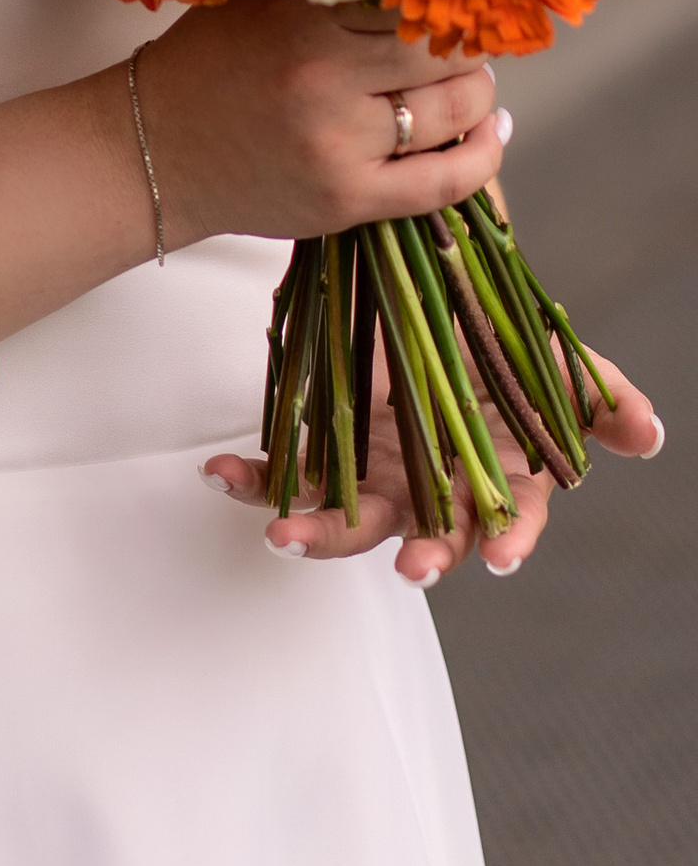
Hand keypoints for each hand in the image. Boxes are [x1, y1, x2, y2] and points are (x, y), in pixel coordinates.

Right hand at [139, 0, 507, 247]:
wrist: (155, 152)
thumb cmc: (208, 66)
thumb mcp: (256, 1)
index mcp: (301, 19)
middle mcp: (324, 80)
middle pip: (443, 53)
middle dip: (467, 45)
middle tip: (463, 41)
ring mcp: (340, 145)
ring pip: (453, 112)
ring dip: (477, 94)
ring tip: (469, 84)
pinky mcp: (349, 199)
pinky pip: (445, 181)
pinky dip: (485, 154)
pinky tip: (495, 131)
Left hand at [205, 346, 662, 583]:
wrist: (421, 297)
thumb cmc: (495, 343)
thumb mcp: (548, 358)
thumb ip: (596, 395)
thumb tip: (648, 433)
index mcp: (491, 474)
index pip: (508, 517)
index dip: (507, 538)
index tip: (499, 557)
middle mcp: (430, 487)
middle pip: (423, 535)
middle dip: (413, 554)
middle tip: (406, 569)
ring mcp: (371, 474)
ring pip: (343, 519)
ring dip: (313, 530)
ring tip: (281, 533)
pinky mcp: (319, 450)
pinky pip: (278, 473)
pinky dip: (249, 478)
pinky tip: (218, 472)